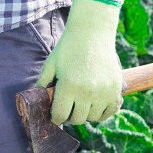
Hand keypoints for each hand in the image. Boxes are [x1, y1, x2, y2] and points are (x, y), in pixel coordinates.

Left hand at [36, 0, 122, 125]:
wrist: (92, 33)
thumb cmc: (68, 48)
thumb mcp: (51, 64)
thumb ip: (43, 84)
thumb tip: (37, 101)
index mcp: (68, 86)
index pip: (60, 116)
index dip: (55, 118)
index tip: (55, 114)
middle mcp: (87, 92)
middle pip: (76, 119)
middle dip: (69, 116)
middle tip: (67, 109)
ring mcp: (104, 92)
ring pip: (93, 118)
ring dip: (85, 114)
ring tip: (81, 105)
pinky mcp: (116, 89)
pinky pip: (110, 112)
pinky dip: (102, 113)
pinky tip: (95, 106)